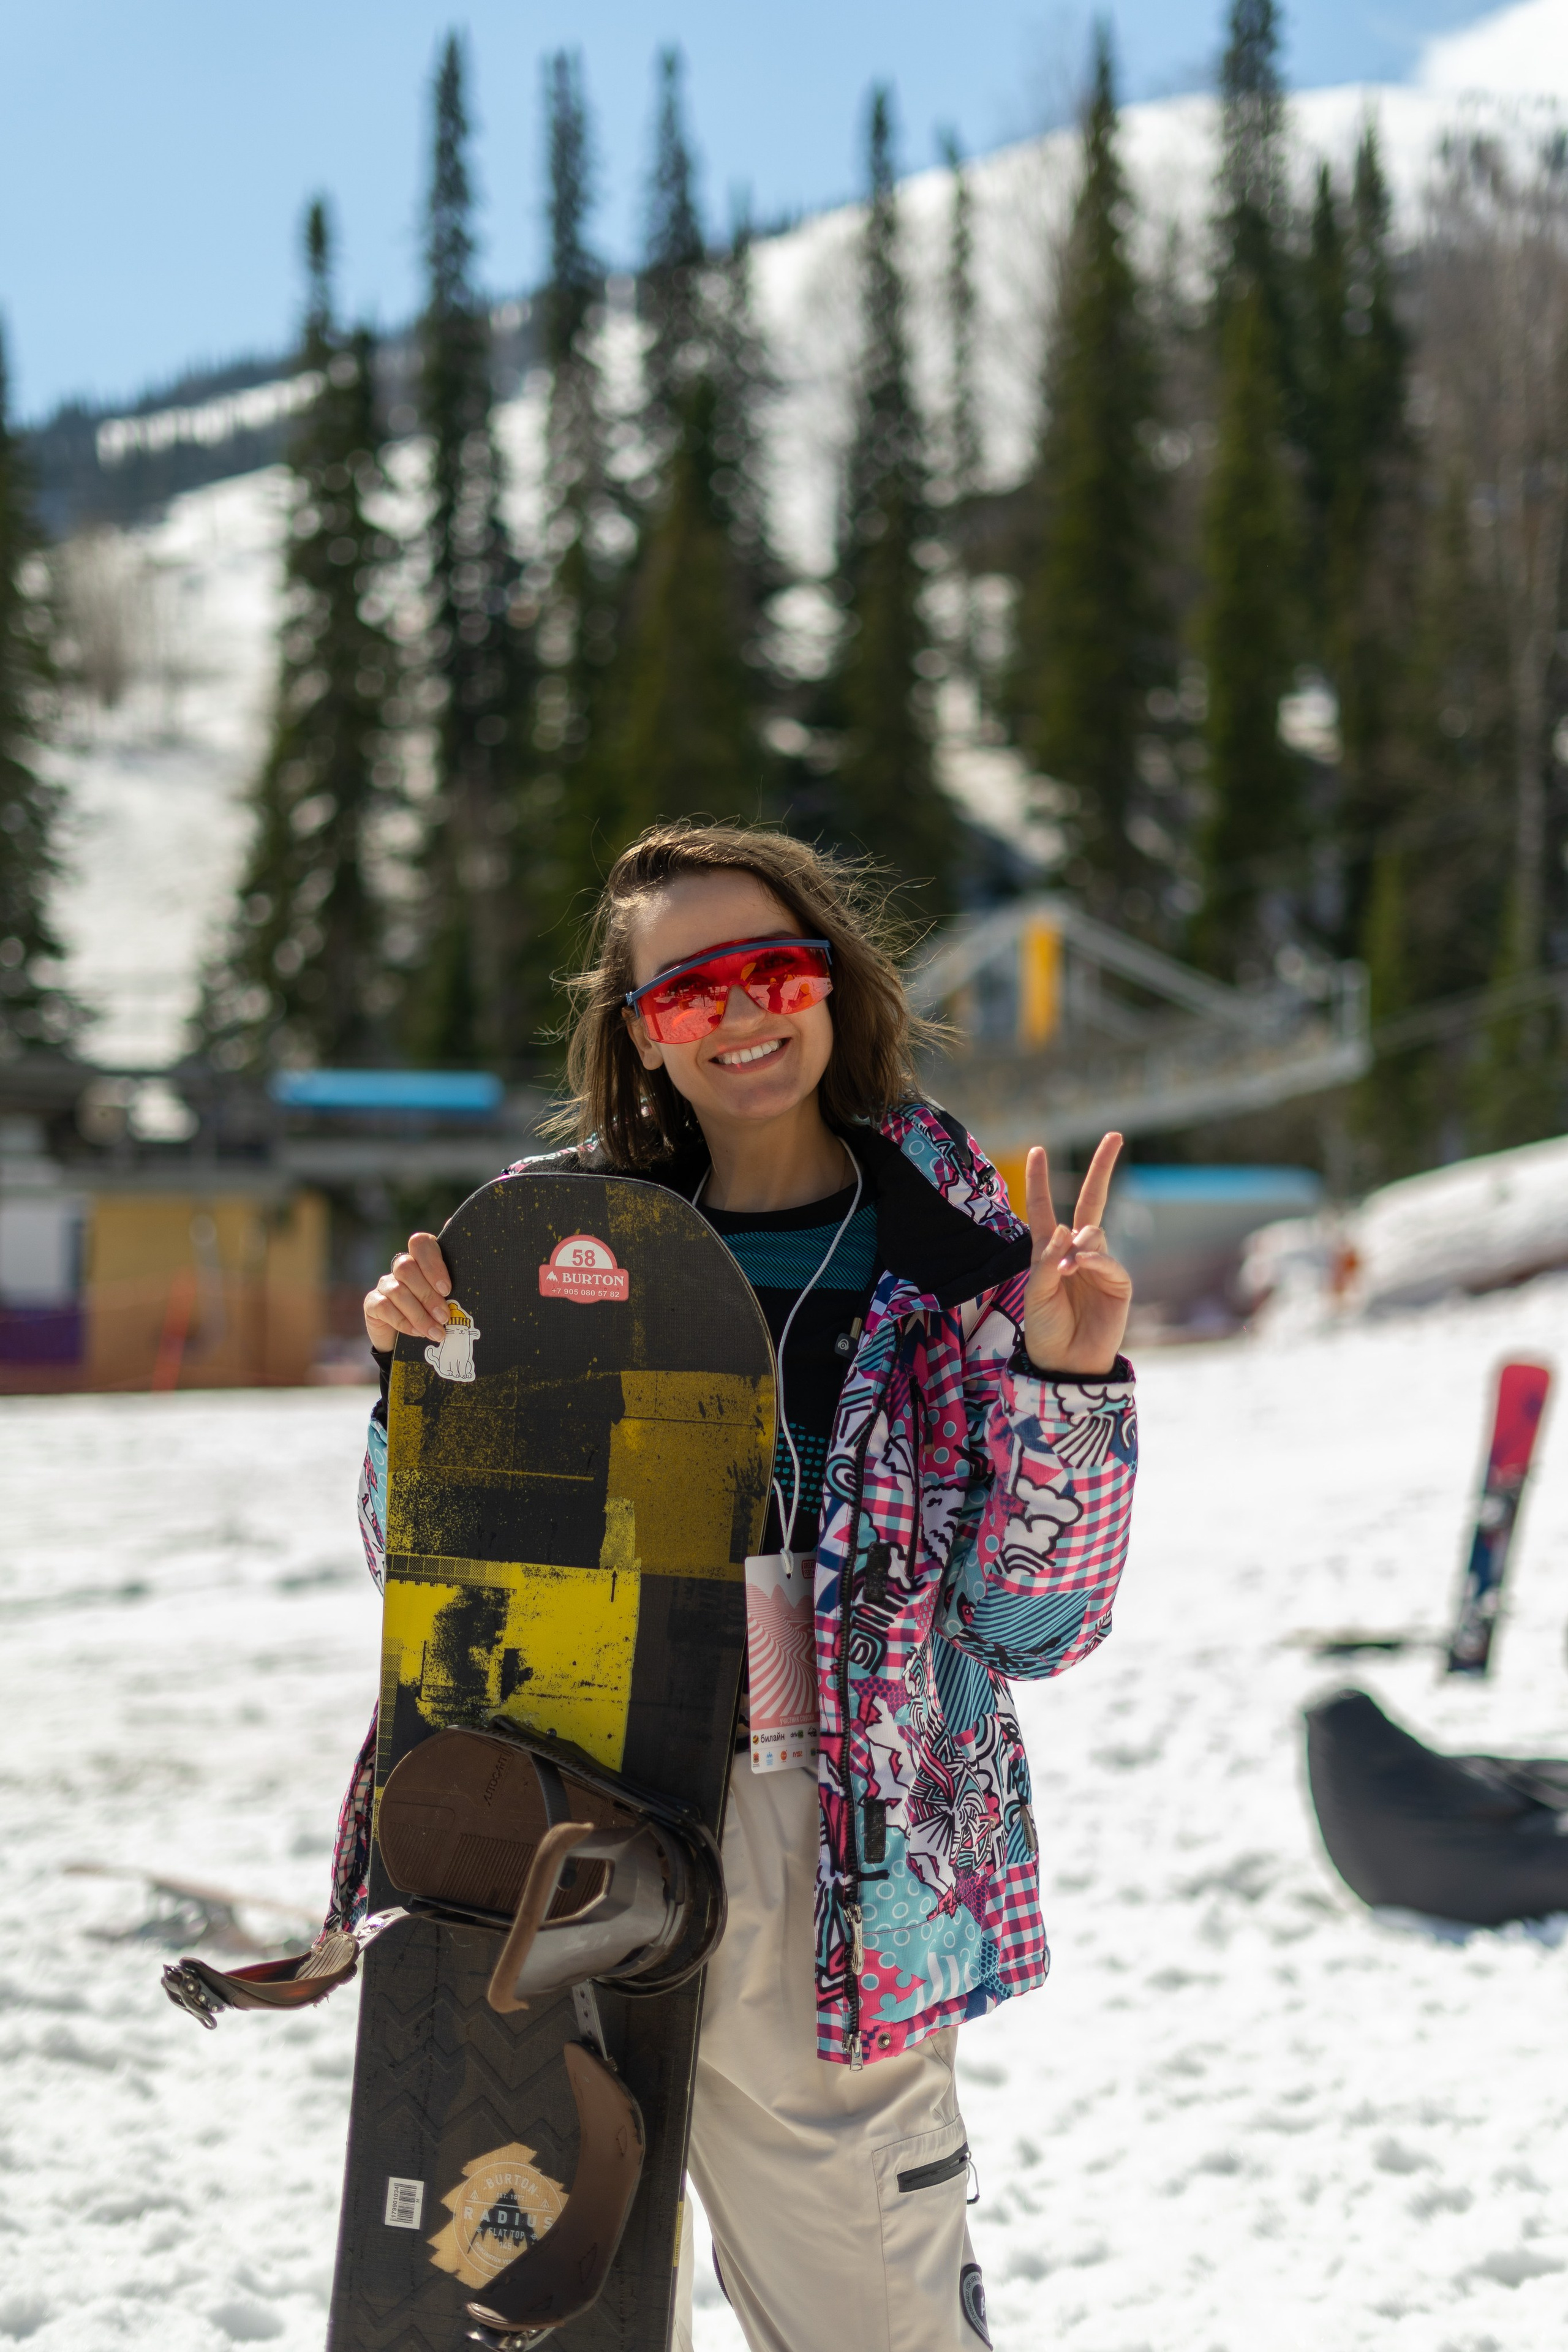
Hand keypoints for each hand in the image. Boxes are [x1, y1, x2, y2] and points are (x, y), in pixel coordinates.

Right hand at [364, 1232, 450, 1351]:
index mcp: (422, 1260)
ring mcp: (385, 1284)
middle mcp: (401, 1268)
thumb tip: (478, 1272)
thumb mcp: (447, 1300)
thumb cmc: (434, 1314)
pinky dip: (404, 1322)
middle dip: (428, 1295)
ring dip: (420, 1314)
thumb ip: (453, 1287)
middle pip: (407, 1267)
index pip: (421, 1243)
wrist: (406, 1341)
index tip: (447, 1289)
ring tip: (436, 1332)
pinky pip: (385, 1307)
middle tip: (444, 1317)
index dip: (433, 1264)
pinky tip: (417, 1333)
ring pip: (398, 1290)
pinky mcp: (373, 1303)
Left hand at [1022, 1132, 1131, 1376]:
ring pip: (1095, 1233)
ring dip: (1080, 1244)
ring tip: (1066, 1269)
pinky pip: (1107, 1260)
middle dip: (1103, 1168)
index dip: (1040, 1180)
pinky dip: (1093, 1260)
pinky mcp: (1118, 1282)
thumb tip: (1070, 1229)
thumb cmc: (1045, 1328)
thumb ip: (1048, 1259)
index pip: (1045, 1208)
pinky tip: (1080, 1267)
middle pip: (1093, 1201)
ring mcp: (1099, 1265)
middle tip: (1114, 1136)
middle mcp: (1077, 1251)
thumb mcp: (1035, 1291)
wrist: (1065, 1363)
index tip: (1037, 1150)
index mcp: (1050, 1250)